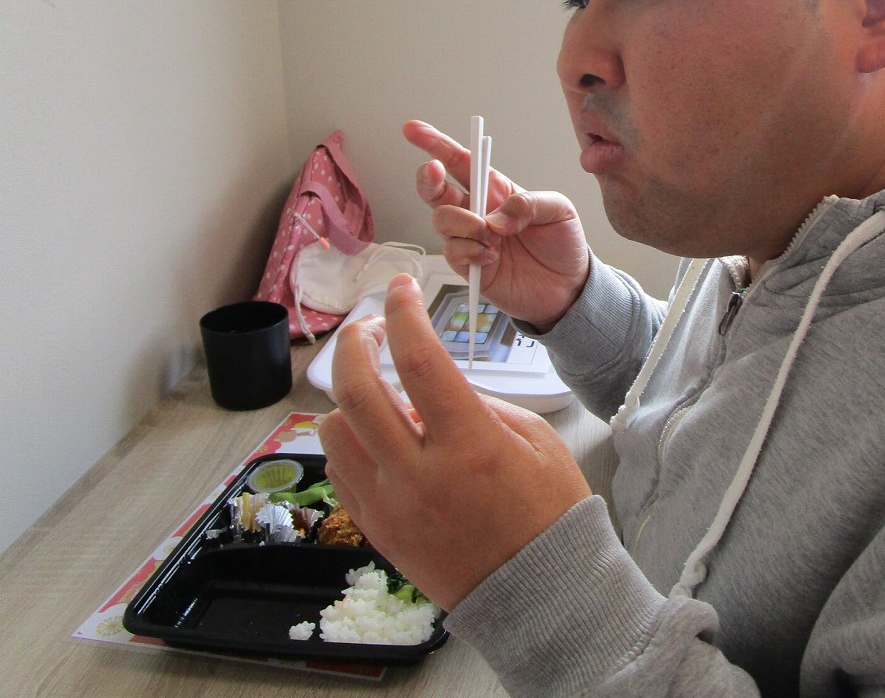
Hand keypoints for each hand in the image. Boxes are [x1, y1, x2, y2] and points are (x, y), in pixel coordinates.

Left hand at [318, 274, 591, 610]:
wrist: (539, 594)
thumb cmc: (549, 512)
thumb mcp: (536, 441)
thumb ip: (479, 404)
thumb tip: (430, 386)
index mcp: (469, 446)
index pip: (420, 360)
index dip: (405, 313)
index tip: (401, 289)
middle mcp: (419, 475)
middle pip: (356, 389)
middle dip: (356, 342)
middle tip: (370, 326)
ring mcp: (390, 506)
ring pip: (335, 429)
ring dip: (348, 396)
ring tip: (376, 388)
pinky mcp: (375, 529)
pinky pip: (339, 470)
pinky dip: (348, 439)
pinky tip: (372, 431)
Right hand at [404, 119, 588, 330]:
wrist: (568, 287)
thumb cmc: (562, 243)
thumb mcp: (558, 210)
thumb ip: (528, 204)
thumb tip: (496, 218)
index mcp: (496, 189)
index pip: (459, 161)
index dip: (434, 144)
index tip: (412, 130)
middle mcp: (477, 211)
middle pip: (436, 190)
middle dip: (428, 179)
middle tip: (435, 174)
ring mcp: (470, 239)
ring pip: (442, 220)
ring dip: (463, 223)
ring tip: (492, 236)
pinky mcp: (470, 266)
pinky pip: (452, 252)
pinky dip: (469, 251)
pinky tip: (491, 257)